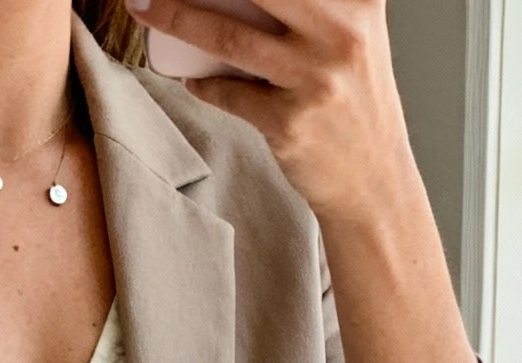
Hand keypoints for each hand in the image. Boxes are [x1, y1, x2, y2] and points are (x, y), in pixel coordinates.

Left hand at [127, 0, 407, 226]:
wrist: (375, 185)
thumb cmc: (353, 105)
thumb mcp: (352, 37)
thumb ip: (313, 9)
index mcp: (359, 0)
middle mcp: (343, 32)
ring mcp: (316, 79)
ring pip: (229, 37)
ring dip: (176, 17)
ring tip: (146, 8)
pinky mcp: (291, 123)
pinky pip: (228, 93)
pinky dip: (203, 84)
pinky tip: (194, 80)